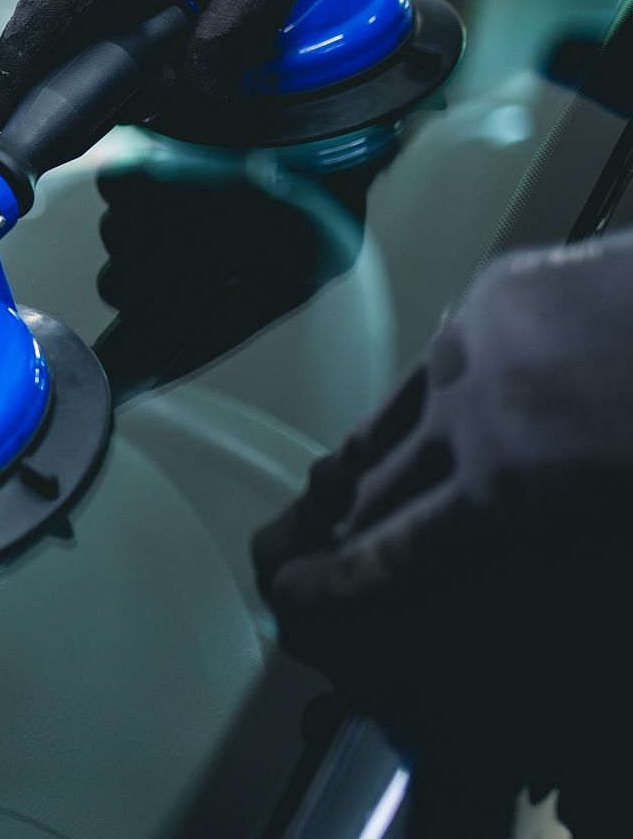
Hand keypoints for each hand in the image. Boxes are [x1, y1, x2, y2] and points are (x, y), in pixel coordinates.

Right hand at [0, 0, 340, 128]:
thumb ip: (244, 27)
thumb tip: (193, 88)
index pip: (53, 9)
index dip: (17, 66)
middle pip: (49, 44)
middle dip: (56, 103)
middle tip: (68, 147)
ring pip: (76, 47)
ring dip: (103, 86)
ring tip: (160, 89)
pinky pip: (90, 39)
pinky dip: (111, 70)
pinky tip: (155, 75)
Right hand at [251, 232, 632, 834]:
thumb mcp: (617, 528)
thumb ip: (544, 546)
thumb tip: (488, 566)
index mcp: (511, 491)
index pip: (391, 552)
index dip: (333, 582)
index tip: (288, 597)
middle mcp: (467, 416)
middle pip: (369, 487)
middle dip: (331, 529)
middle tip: (299, 558)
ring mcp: (472, 343)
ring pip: (390, 413)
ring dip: (366, 461)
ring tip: (345, 488)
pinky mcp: (495, 290)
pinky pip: (440, 354)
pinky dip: (434, 391)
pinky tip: (453, 399)